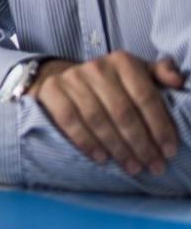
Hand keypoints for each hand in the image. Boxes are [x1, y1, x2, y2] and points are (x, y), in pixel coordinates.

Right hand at [28, 53, 183, 175]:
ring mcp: (71, 79)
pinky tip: (102, 158)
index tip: (169, 151)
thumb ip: (159, 75)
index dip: (159, 126)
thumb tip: (178, 81)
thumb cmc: (110, 84)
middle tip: (153, 166)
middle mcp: (96, 67)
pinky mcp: (51, 91)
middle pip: (122, 112)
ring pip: (98, 119)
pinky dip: (86, 142)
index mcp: (123, 62)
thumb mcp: (137, 74)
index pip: (145, 97)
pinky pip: (70, 121)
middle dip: (141, 143)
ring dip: (117, 148)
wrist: (63, 78)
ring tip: (132, 167)